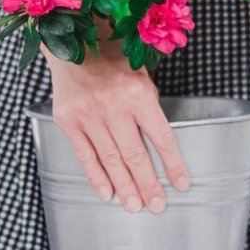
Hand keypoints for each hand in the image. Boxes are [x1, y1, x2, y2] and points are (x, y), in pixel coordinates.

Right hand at [43, 33, 191, 213]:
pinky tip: (107, 193)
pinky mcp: (67, 120)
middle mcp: (113, 105)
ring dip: (125, 187)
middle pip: (135, 155)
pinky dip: (96, 177)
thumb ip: (149, 106)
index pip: (161, 137)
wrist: (71, 42)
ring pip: (111, 160)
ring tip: (135, 206)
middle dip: (149, 185)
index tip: (182, 184)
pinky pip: (85, 155)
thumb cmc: (112, 57)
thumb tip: (162, 146)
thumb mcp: (141, 73)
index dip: (174, 164)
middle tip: (158, 206)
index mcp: (138, 92)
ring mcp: (88, 114)